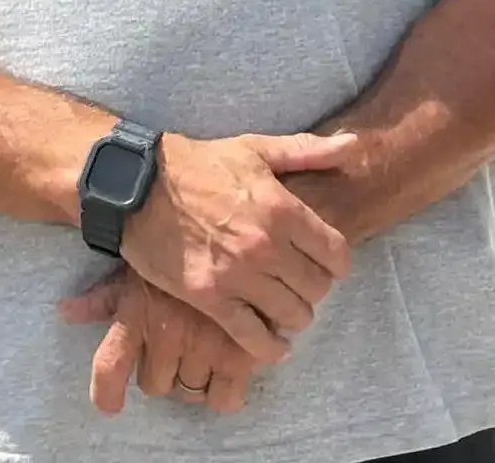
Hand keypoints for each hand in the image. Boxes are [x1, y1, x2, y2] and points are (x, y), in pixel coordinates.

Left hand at [60, 267, 256, 414]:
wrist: (234, 230)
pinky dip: (226, 388)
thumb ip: (103, 297)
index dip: (107, 391)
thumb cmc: (180, 249)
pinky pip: (225, 398)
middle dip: (166, 368)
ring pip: (190, 391)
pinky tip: (230, 362)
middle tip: (180, 340)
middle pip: (155, 384)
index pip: (110, 364)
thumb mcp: (137, 267)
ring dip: (196, 375)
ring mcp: (204, 346)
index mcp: (138, 312)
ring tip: (207, 344)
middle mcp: (167, 333)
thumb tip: (65, 312)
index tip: (111, 405)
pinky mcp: (241, 354)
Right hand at [118, 130, 355, 360]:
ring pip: (291, 315)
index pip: (335, 254)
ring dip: (293, 316)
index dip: (336, 264)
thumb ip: (308, 151)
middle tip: (299, 283)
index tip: (326, 264)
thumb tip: (354, 145)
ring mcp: (238, 275)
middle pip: (316, 288)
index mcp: (282, 207)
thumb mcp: (256, 148)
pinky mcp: (210, 298)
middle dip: (314, 289)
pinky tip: (272, 342)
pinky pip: (253, 338)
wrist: (140, 186)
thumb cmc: (201, 164)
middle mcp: (265, 245)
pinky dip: (269, 348)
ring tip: (283, 306)